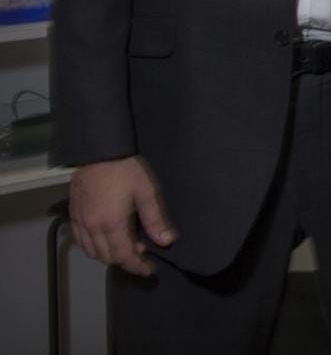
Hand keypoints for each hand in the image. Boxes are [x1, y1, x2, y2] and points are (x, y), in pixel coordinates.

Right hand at [69, 156, 176, 276]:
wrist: (99, 151)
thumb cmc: (126, 169)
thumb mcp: (147, 192)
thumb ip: (155, 220)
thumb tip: (166, 241)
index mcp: (111, 224)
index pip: (124, 257)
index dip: (138, 266)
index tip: (150, 269)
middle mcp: (92, 228)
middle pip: (107, 257)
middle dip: (126, 260)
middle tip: (143, 252)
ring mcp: (80, 222)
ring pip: (92, 252)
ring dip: (109, 255)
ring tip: (127, 244)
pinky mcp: (74, 214)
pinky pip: (81, 240)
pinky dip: (93, 246)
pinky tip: (106, 238)